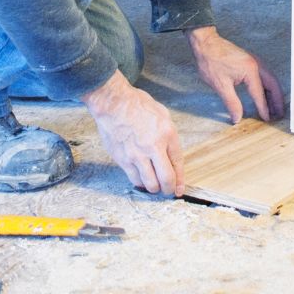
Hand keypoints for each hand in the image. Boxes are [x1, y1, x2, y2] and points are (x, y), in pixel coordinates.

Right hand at [83, 71, 185, 194]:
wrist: (113, 103)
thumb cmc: (137, 105)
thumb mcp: (162, 115)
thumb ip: (168, 136)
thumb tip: (171, 155)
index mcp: (167, 134)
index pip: (178, 164)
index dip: (180, 181)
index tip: (179, 189)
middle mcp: (154, 147)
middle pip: (166, 179)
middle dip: (168, 189)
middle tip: (167, 190)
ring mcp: (137, 155)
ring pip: (150, 184)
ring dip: (154, 188)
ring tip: (154, 185)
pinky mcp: (123, 160)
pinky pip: (135, 179)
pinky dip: (140, 182)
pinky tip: (141, 178)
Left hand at [188, 26, 284, 124]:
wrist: (205, 43)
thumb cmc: (211, 61)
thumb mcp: (220, 85)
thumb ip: (231, 103)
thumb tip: (237, 117)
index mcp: (250, 71)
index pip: (260, 94)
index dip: (264, 108)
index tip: (267, 119)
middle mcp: (256, 65)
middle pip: (273, 85)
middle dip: (277, 100)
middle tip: (280, 114)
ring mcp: (254, 62)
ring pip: (270, 80)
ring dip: (274, 93)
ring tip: (275, 107)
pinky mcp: (250, 61)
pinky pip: (264, 76)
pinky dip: (267, 87)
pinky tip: (264, 94)